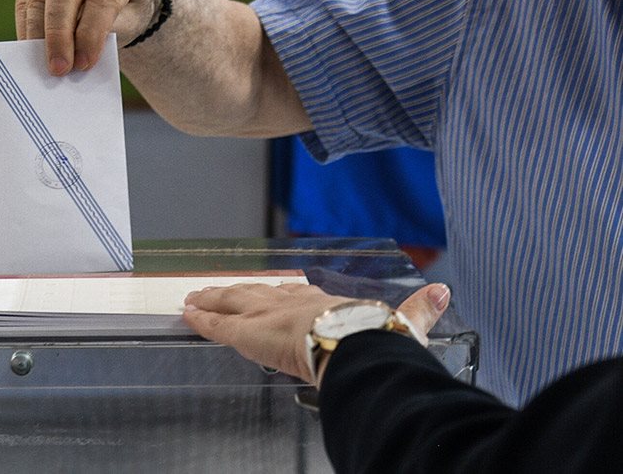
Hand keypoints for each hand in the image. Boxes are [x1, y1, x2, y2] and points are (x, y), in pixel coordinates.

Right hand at [16, 0, 154, 75]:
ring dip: (39, 34)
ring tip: (45, 65)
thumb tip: (75, 57)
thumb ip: (107, 34)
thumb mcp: (131, 20)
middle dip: (59, 34)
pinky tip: (31, 49)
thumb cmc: (127, 6)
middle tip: (59, 68)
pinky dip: (27, 26)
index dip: (91, 31)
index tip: (84, 64)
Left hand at [182, 282, 450, 383]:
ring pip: (232, 302)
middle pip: (257, 292)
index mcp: (325, 302)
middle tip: (219, 288)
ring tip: (195, 297)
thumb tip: (445, 292)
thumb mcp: (403, 324)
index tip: (274, 290)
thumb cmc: (376, 340)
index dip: (282, 292)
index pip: (296, 294)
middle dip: (236, 291)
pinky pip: (218, 325)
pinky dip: (202, 319)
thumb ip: (421, 309)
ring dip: (213, 299)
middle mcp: (292, 301)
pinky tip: (187, 314)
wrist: (355, 344)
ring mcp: (268, 314)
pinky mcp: (249, 332)